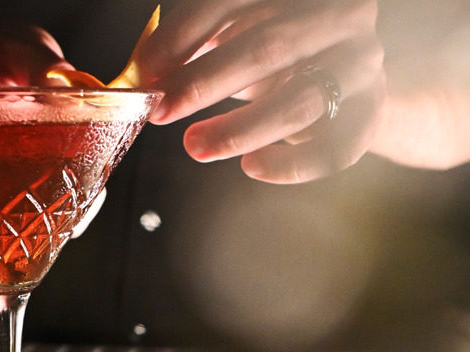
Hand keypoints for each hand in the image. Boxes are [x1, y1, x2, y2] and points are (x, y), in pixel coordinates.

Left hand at [138, 0, 385, 182]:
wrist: (345, 80)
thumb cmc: (277, 55)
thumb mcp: (236, 36)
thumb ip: (194, 46)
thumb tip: (146, 74)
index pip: (231, 2)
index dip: (183, 37)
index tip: (147, 73)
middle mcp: (338, 16)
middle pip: (268, 48)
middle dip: (205, 84)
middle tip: (161, 111)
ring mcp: (361, 61)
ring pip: (299, 100)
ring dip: (239, 129)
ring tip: (195, 146)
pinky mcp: (372, 108)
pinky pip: (336, 145)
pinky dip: (292, 164)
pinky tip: (252, 167)